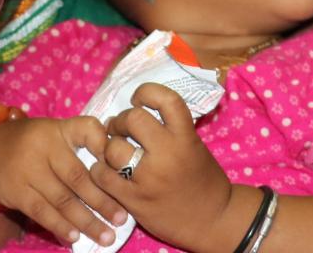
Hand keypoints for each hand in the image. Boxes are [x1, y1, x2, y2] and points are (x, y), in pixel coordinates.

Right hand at [0, 116, 128, 247]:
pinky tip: (75, 237)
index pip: (88, 130)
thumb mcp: (55, 132)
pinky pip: (42, 211)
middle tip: (122, 218)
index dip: (107, 148)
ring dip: (86, 220)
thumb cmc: (32, 142)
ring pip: (62, 199)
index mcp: (59, 128)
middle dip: (103, 200)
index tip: (126, 168)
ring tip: (106, 236)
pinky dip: (60, 226)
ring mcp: (28, 169)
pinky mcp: (14, 190)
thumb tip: (116, 167)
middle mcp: (44, 146)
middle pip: (79, 176)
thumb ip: (82, 143)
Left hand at [91, 83, 235, 251]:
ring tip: (112, 149)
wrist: (213, 220)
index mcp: (186, 137)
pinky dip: (99, 169)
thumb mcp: (194, 145)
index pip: (165, 99)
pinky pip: (104, 176)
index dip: (146, 91)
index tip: (138, 99)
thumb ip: (171, 128)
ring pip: (113, 148)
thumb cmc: (204, 179)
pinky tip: (105, 169)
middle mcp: (167, 154)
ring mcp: (148, 178)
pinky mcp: (134, 199)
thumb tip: (139, 108)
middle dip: (121, 120)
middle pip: (132, 119)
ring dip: (108, 145)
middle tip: (120, 127)